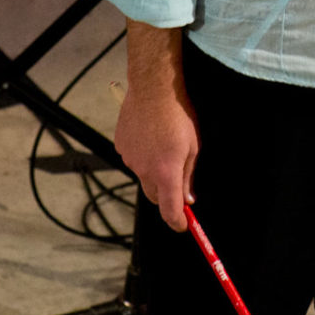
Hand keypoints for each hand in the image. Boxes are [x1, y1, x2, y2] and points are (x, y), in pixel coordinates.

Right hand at [115, 82, 198, 231]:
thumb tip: (187, 199)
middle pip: (154, 196)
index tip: (183, 226)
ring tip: (164, 145)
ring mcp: (130, 159)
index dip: (177, 222)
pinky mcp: (120, 146)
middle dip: (166, 196)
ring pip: (143, 176)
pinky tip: (150, 136)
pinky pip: (134, 159)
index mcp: (166, 173)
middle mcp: (144, 170)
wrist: (153, 88)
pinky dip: (143, 155)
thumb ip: (188, 176)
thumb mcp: (193, 147)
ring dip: (154, 171)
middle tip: (178, 184)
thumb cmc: (179, 115)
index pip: (169, 210)